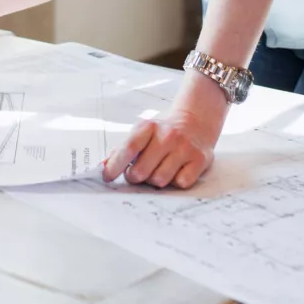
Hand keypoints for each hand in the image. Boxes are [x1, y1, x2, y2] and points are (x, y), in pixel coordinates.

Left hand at [103, 73, 227, 188]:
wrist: (196, 120)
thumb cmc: (163, 131)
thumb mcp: (142, 132)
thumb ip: (122, 149)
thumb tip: (103, 166)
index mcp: (149, 127)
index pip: (128, 148)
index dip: (115, 165)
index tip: (107, 176)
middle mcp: (168, 136)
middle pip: (141, 171)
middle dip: (135, 177)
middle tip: (137, 173)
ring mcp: (185, 148)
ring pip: (160, 180)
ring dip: (155, 180)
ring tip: (158, 168)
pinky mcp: (200, 160)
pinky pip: (180, 183)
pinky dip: (175, 181)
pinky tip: (176, 170)